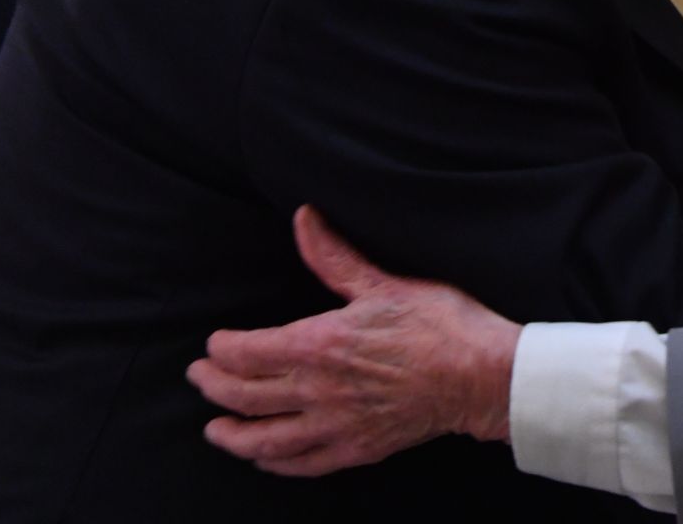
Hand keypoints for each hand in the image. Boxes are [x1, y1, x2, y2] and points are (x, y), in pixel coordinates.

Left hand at [186, 206, 519, 475]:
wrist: (482, 375)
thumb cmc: (440, 324)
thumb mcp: (383, 283)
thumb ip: (333, 256)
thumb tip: (303, 217)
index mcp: (319, 344)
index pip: (246, 352)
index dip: (221, 350)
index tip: (212, 345)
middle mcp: (317, 390)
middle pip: (243, 395)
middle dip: (213, 386)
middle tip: (200, 378)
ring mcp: (334, 424)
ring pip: (262, 438)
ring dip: (231, 434)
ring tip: (215, 428)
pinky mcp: (355, 449)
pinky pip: (300, 464)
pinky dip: (273, 462)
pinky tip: (264, 456)